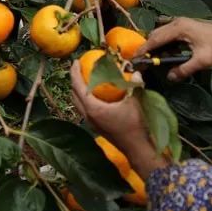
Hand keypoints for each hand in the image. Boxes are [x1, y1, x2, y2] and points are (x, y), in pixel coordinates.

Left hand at [70, 62, 167, 176]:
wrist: (137, 148)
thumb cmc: (134, 124)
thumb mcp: (134, 101)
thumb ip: (133, 85)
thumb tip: (134, 72)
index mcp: (93, 108)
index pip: (78, 87)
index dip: (75, 73)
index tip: (75, 62)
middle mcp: (88, 116)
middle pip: (74, 95)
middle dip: (74, 80)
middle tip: (79, 69)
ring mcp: (91, 123)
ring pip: (78, 104)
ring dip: (78, 91)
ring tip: (84, 80)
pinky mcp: (96, 127)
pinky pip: (84, 109)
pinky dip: (84, 99)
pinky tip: (94, 95)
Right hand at [137, 17, 211, 80]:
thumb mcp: (201, 61)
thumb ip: (184, 69)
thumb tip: (169, 77)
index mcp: (179, 28)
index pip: (156, 39)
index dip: (144, 49)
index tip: (135, 59)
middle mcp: (177, 23)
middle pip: (156, 35)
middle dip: (148, 48)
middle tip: (142, 62)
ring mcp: (180, 23)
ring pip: (161, 34)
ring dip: (157, 47)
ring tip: (154, 61)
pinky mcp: (184, 26)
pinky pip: (168, 35)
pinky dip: (164, 45)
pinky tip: (168, 55)